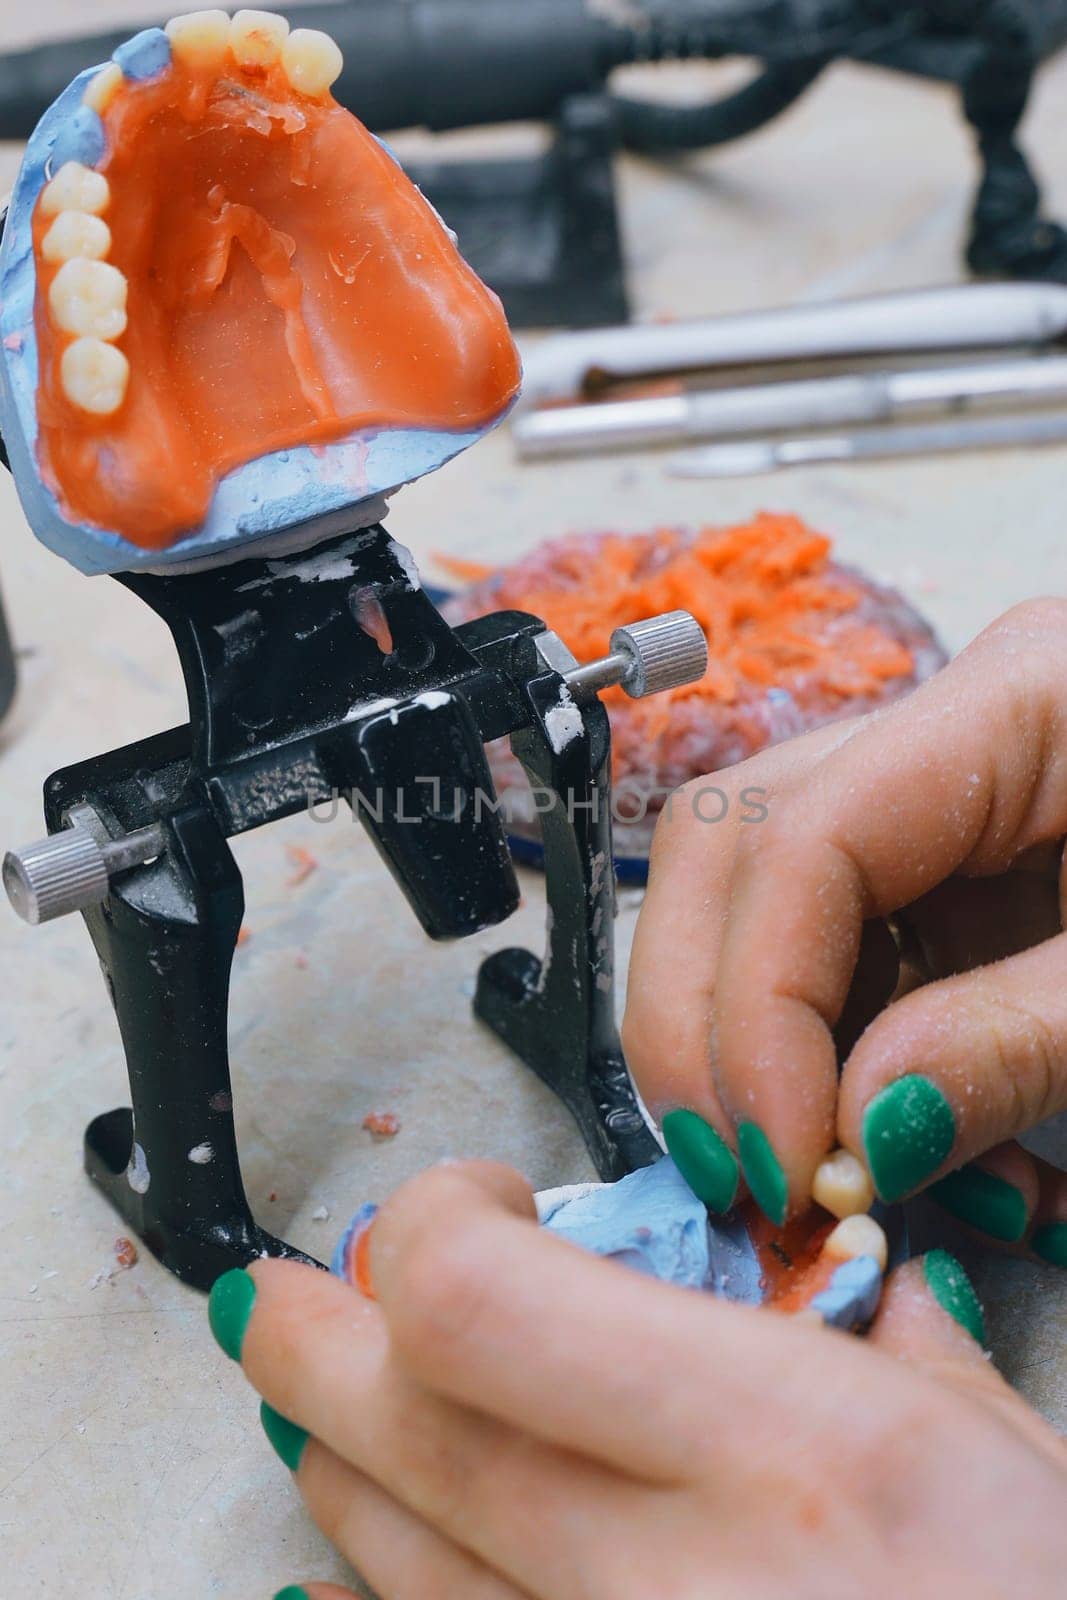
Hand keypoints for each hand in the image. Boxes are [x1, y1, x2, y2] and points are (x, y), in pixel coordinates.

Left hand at [210, 1162, 1066, 1599]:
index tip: (479, 1202)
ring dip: (335, 1465)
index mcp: (794, 1454)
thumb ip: (913, 1355)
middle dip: (311, 1339)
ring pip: (394, 1567)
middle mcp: (674, 1580)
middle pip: (405, 1426)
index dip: (436, 1226)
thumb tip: (856, 1286)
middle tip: (277, 1297)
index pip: (481, 1300)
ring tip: (315, 1412)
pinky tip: (338, 1581)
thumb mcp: (1026, 1473)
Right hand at [623, 598, 1066, 1255]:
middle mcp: (956, 718)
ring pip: (756, 892)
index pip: (803, 833)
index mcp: (1027, 694)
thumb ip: (1019, 1041)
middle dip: (707, 1018)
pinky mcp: (959, 857)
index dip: (759, 1006)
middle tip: (748, 1175)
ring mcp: (946, 786)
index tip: (787, 1165)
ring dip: (758, 1047)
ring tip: (834, 1178)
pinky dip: (838, 1059)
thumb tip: (858, 1135)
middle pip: (730, 838)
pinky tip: (912, 1147)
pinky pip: (842, 946)